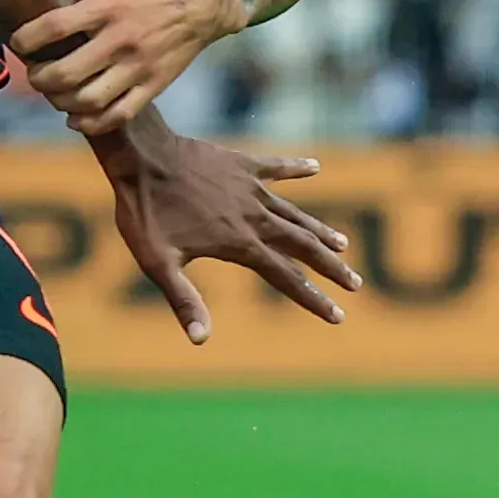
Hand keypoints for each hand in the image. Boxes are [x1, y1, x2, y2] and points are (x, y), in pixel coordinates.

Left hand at [15, 0, 247, 137]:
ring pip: (88, 100)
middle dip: (38, 77)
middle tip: (33, 71)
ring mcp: (138, 68)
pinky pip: (118, 115)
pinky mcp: (153, 86)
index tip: (18, 41)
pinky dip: (90, 122)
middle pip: (65, 73)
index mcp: (107, 6)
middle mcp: (120, 41)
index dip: (25, 39)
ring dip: (60, 101)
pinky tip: (74, 116)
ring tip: (53, 91)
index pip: (53, 28)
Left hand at [91, 117, 358, 343]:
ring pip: (296, 213)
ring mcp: (251, 188)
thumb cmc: (146, 212)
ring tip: (344, 243)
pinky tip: (315, 167)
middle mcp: (255, 217)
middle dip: (331, 267)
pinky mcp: (243, 164)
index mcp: (240, 244)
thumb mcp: (159, 263)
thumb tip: (200, 340)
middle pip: (303, 247)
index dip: (314, 299)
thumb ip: (183, 300)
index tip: (338, 316)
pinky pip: (277, 167)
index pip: (287, 278)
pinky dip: (296, 168)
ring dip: (320, 230)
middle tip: (355, 283)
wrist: (143, 157)